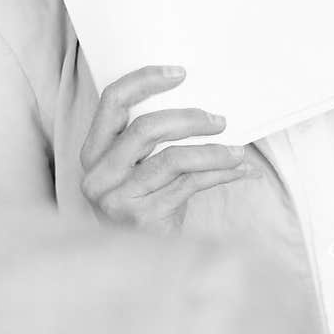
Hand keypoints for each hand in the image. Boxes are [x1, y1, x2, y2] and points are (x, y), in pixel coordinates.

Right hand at [80, 65, 257, 233]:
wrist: (145, 261)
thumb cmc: (147, 204)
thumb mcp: (137, 169)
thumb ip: (150, 139)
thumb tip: (200, 104)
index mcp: (93, 151)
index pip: (112, 101)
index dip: (145, 81)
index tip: (180, 73)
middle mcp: (97, 174)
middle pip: (144, 129)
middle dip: (188, 119)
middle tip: (220, 120)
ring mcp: (116, 198)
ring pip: (171, 159)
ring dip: (211, 151)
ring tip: (238, 151)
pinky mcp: (142, 217)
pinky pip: (189, 185)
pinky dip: (219, 174)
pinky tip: (240, 170)